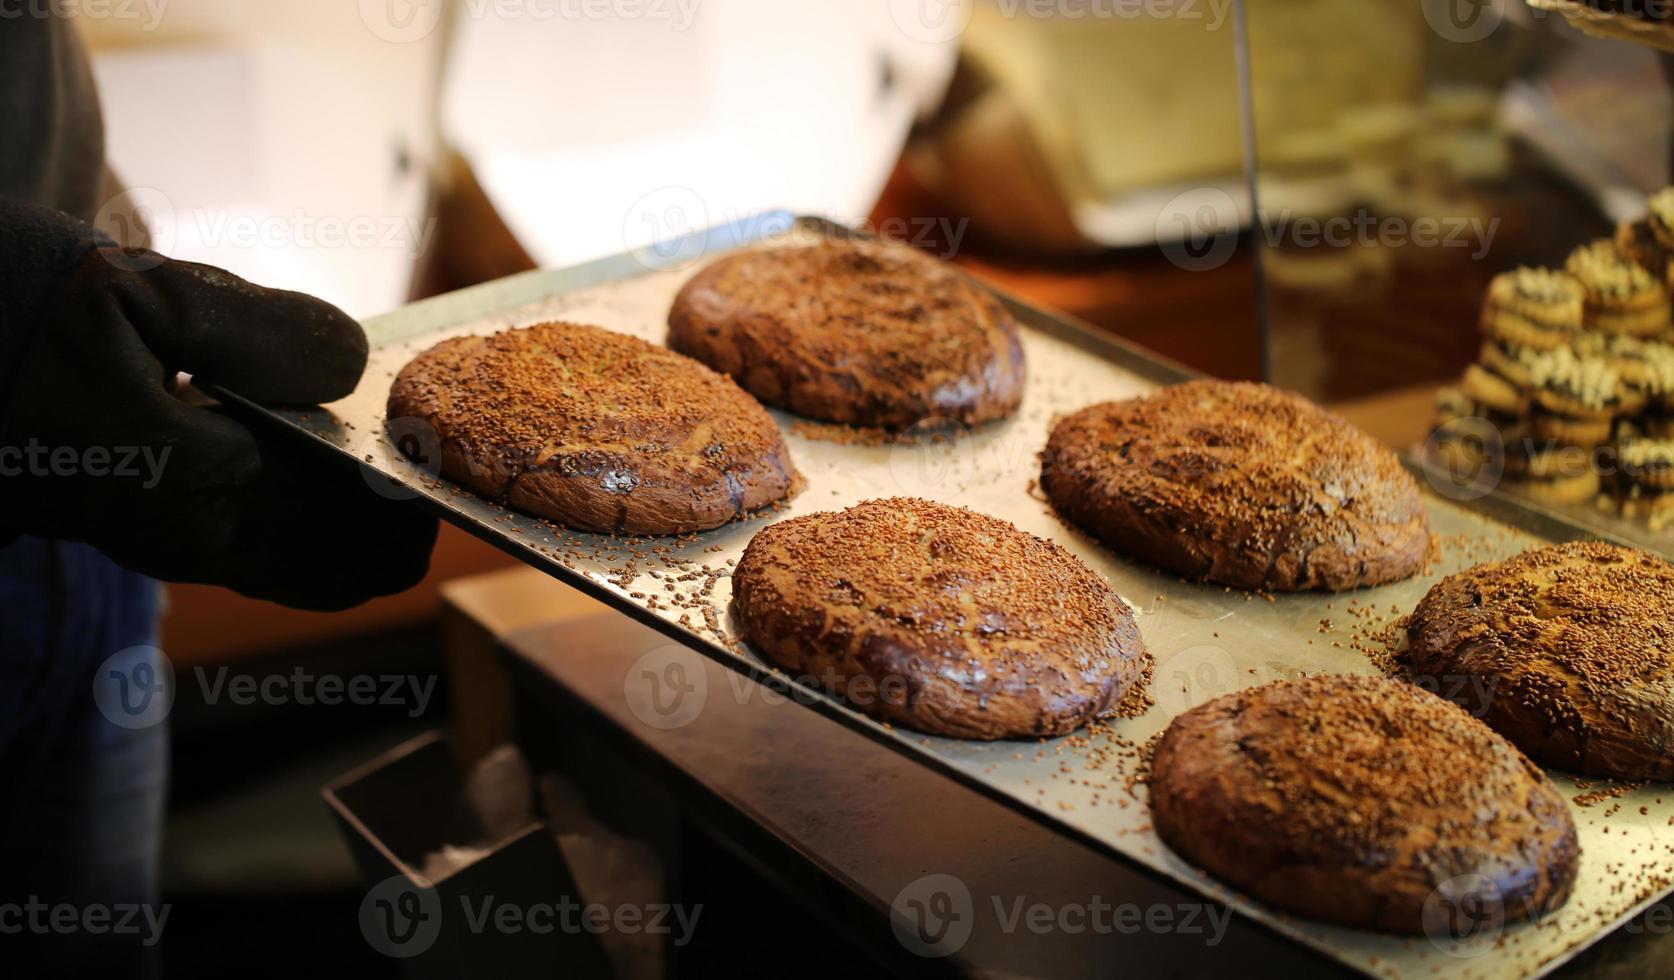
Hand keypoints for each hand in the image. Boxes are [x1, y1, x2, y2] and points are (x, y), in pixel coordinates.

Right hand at [0, 199, 436, 610]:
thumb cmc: (5, 313)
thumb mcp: (128, 294)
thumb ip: (255, 332)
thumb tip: (355, 365)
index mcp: (200, 493)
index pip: (363, 529)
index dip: (422, 492)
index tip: (452, 440)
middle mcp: (190, 539)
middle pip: (347, 566)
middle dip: (404, 516)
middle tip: (437, 444)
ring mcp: (168, 541)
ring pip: (306, 565)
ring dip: (364, 520)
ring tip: (390, 442)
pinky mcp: (149, 523)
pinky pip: (263, 545)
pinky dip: (316, 513)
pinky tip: (322, 444)